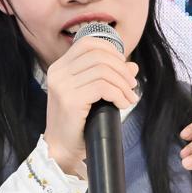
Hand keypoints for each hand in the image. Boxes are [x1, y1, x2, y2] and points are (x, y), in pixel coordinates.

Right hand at [43, 38, 138, 176]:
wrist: (61, 149)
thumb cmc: (77, 123)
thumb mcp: (92, 95)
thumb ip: (109, 77)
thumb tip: (133, 66)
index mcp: (59, 67)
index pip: (87, 43)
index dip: (110, 50)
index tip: (123, 67)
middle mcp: (58, 72)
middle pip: (99, 55)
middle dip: (122, 69)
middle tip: (132, 86)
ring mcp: (62, 86)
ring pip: (103, 71)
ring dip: (123, 84)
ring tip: (129, 98)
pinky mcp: (70, 100)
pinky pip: (103, 87)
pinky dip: (118, 94)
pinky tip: (122, 104)